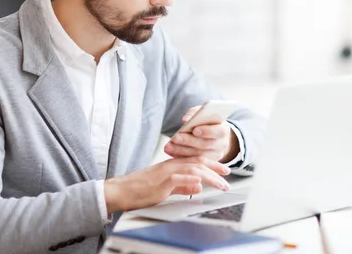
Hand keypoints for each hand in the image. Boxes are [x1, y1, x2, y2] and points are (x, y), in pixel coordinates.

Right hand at [104, 156, 230, 212]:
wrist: (123, 190)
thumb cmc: (142, 189)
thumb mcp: (167, 188)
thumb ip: (183, 186)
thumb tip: (198, 187)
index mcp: (173, 165)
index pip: (197, 161)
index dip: (212, 164)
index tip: (224, 170)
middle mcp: (172, 165)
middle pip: (198, 163)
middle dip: (216, 168)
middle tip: (228, 174)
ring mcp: (166, 172)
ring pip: (193, 170)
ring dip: (209, 176)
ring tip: (220, 183)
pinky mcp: (161, 181)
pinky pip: (178, 178)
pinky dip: (190, 179)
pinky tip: (200, 182)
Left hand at [164, 105, 239, 162]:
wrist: (215, 136)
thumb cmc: (207, 122)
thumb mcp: (204, 114)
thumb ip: (195, 113)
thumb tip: (185, 120)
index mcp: (224, 130)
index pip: (218, 131)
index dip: (207, 131)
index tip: (195, 130)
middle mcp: (221, 144)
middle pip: (205, 144)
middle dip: (189, 141)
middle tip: (175, 138)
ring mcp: (215, 156)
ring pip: (198, 155)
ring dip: (181, 151)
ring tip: (168, 146)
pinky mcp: (206, 163)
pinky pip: (193, 162)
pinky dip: (181, 157)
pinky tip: (171, 152)